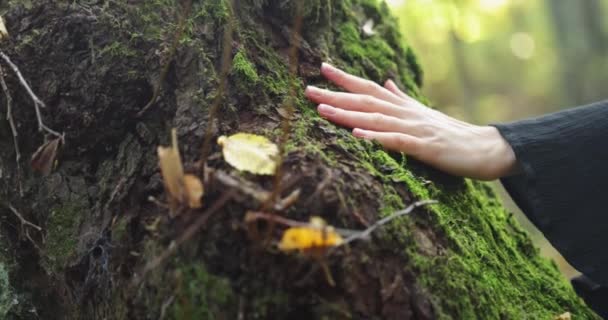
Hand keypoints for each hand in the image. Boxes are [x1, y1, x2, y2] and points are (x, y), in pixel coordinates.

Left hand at [305, 63, 517, 180]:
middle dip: (336, 96)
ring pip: (376, 118)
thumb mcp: (423, 113)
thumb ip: (402, 99)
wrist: (485, 148)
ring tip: (323, 110)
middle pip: (366, 101)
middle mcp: (406, 113)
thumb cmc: (452, 134)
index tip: (322, 70)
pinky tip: (358, 135)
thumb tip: (386, 82)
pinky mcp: (425, 147)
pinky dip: (377, 137)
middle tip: (308, 91)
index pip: (370, 88)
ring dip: (348, 115)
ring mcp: (415, 129)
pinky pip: (397, 141)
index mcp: (404, 107)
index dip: (346, 80)